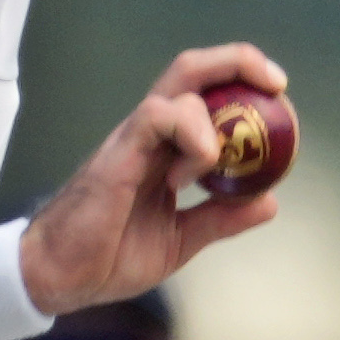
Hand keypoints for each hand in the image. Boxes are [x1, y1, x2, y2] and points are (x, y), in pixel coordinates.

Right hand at [24, 41, 291, 309]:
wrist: (60, 277)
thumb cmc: (108, 257)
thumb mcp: (180, 240)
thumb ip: (219, 218)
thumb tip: (268, 203)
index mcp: (164, 149)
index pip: (203, 94)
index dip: (242, 82)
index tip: (279, 94)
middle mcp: (149, 134)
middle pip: (193, 70)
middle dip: (238, 63)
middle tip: (277, 83)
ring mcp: (133, 139)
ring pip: (181, 87)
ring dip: (213, 121)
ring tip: (211, 167)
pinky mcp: (118, 152)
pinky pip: (158, 116)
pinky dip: (191, 134)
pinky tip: (195, 170)